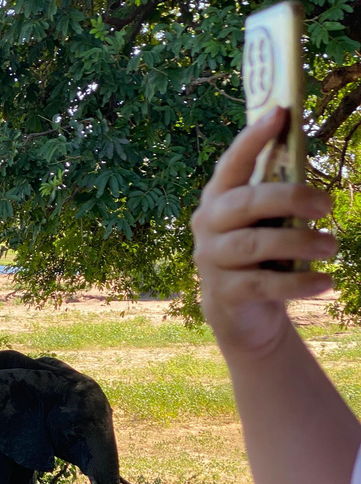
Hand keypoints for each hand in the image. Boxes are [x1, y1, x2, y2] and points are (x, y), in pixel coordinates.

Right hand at [191, 107, 335, 355]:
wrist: (240, 312)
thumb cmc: (260, 256)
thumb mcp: (265, 223)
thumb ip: (276, 197)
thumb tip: (307, 158)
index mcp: (219, 199)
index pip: (232, 164)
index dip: (253, 138)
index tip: (280, 113)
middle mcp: (208, 224)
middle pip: (245, 204)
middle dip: (289, 199)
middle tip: (328, 203)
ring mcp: (211, 259)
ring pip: (253, 244)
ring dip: (298, 242)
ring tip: (333, 245)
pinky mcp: (223, 292)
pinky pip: (262, 285)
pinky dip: (298, 283)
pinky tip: (326, 282)